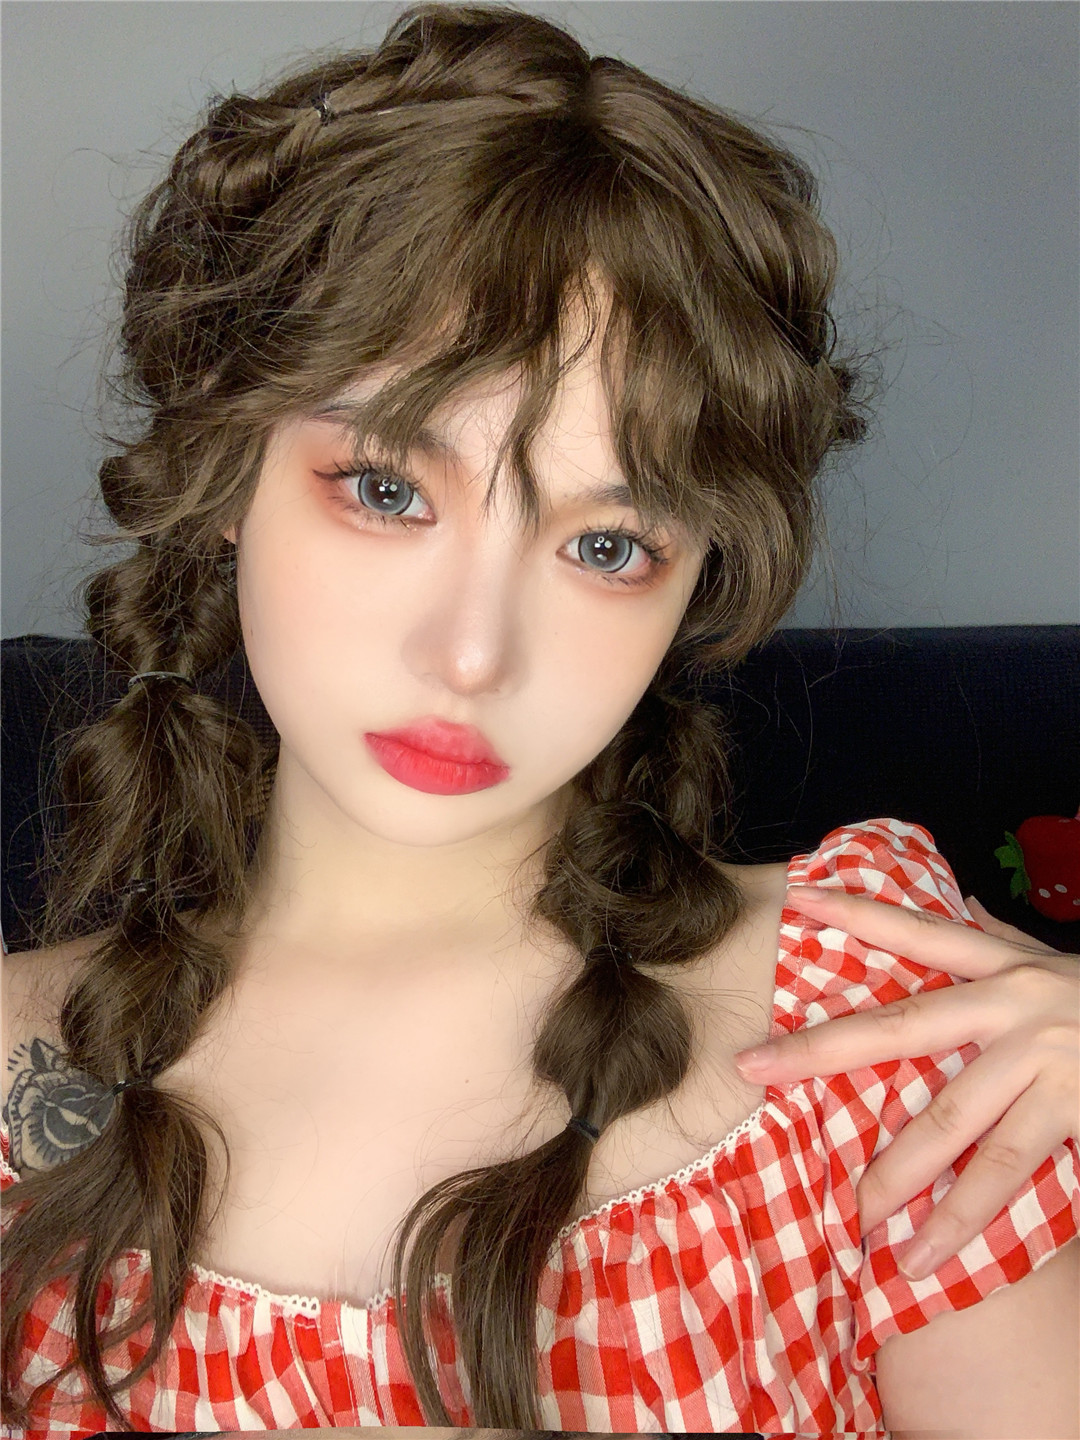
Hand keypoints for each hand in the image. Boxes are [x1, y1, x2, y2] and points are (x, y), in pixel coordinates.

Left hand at [733, 886, 1078, 1279]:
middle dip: (821, 1050)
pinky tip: (928, 1251)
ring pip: (954, 1118)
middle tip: (753, 1069)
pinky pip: (1012, 1172)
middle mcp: (1017, 1004)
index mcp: (1008, 967)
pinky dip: (968, 1217)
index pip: (919, 930)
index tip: (797, 897)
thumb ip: (1004, 940)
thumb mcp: (1060, 964)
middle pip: (902, 1026)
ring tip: (852, 1214)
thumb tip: (960, 900)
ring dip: (898, 1171)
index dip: (858, 911)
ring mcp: (1048, 1058)